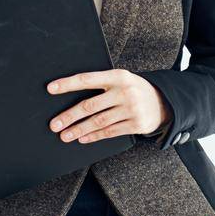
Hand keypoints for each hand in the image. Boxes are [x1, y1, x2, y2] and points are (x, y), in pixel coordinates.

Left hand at [47, 69, 172, 143]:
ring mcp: (131, 109)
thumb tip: (71, 96)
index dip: (68, 84)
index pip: (87, 79)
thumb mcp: (121, 79)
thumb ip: (101, 84)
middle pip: (90, 105)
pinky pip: (110, 132)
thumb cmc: (133, 89)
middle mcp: (124, 91)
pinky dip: (94, 136)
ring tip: (65, 135)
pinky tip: (83, 139)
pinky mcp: (136, 124)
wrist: (163, 101)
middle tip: (54, 124)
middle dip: (69, 116)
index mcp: (117, 76)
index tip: (51, 89)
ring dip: (79, 130)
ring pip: (98, 122)